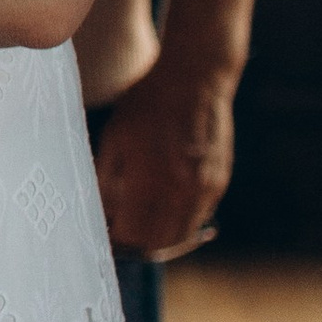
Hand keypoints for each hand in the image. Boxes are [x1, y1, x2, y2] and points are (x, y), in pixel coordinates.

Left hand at [93, 66, 232, 262]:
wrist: (195, 78)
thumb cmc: (148, 103)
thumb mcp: (115, 135)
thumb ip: (106, 178)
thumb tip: (102, 210)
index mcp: (150, 180)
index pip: (131, 233)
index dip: (115, 237)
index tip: (104, 229)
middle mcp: (181, 191)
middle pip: (156, 242)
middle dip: (136, 243)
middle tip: (119, 230)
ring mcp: (204, 188)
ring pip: (180, 235)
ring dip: (160, 237)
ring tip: (140, 221)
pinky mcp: (219, 182)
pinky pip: (198, 218)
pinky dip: (180, 221)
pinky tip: (164, 206)